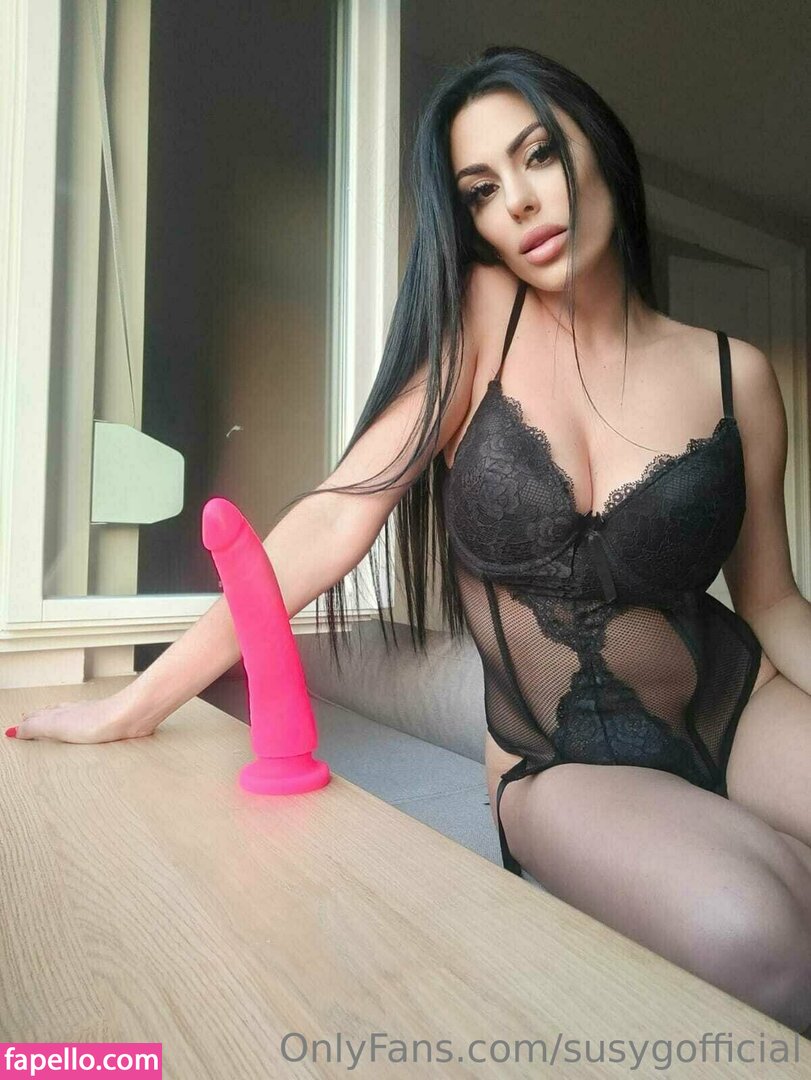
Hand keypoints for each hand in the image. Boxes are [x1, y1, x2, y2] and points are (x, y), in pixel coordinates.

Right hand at [9, 694, 153, 743]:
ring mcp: (93, 716)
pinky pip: (89, 724)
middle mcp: (76, 711)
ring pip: (71, 715)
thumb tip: (14, 730)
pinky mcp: (109, 725)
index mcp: (61, 712)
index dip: (29, 720)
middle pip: (54, 712)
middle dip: (41, 717)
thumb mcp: (56, 726)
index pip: (40, 715)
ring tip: (55, 722)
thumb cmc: (97, 720)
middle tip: (31, 719)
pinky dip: (81, 726)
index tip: (20, 724)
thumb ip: (35, 727)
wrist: (129, 716)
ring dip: (60, 718)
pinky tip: (87, 730)